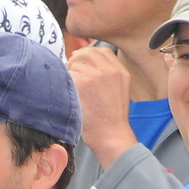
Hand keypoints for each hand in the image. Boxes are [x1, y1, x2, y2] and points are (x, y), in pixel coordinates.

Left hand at [68, 46, 137, 171]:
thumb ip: (107, 77)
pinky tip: (71, 96)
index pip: (102, 51)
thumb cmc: (111, 122)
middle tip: (71, 73)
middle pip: (86, 52)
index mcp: (121, 72)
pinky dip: (66, 84)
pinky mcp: (85, 82)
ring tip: (73, 90)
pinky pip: (69, 74)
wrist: (112, 136)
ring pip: (75, 63)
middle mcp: (111, 70)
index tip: (81, 62)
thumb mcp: (119, 93)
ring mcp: (98, 74)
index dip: (88, 54)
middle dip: (75, 61)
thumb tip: (85, 65)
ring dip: (70, 74)